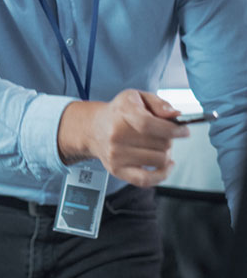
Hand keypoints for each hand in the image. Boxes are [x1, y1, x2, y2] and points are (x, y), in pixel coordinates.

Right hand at [58, 89, 188, 185]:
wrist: (93, 129)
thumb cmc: (118, 113)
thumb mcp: (136, 97)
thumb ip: (158, 103)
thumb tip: (175, 116)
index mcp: (122, 113)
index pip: (150, 124)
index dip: (173, 129)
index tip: (183, 131)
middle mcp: (116, 135)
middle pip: (160, 143)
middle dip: (169, 139)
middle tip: (163, 135)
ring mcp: (116, 155)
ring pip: (159, 160)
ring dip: (165, 154)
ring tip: (158, 146)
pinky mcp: (117, 170)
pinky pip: (147, 180)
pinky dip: (162, 175)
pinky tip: (166, 165)